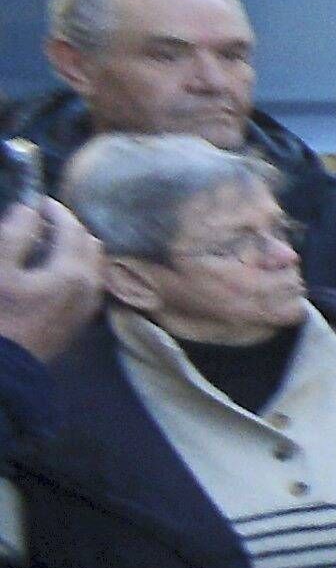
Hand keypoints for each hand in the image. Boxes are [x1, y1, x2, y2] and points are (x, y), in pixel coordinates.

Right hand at [0, 198, 101, 360]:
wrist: (6, 367)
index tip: (38, 201)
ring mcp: (89, 304)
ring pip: (94, 262)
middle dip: (68, 226)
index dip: (55, 210)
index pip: (72, 228)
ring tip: (45, 241)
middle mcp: (90, 286)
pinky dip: (78, 265)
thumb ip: (15, 235)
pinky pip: (90, 280)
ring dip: (75, 245)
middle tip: (41, 220)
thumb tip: (29, 210)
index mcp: (71, 271)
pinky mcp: (81, 318)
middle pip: (89, 243)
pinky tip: (53, 267)